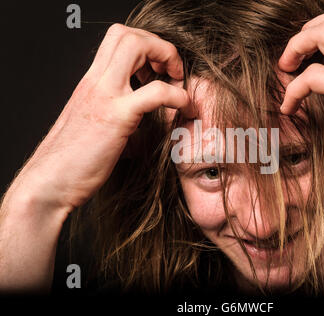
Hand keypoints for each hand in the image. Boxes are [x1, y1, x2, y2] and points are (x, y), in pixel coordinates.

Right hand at [9, 24, 192, 210]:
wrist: (50, 183)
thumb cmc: (74, 160)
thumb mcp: (97, 125)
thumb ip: (122, 114)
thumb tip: (153, 120)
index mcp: (92, 82)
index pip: (118, 39)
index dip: (146, 46)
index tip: (160, 69)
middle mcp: (96, 82)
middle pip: (127, 34)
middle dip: (158, 45)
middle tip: (172, 71)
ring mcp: (105, 97)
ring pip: (135, 46)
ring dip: (165, 58)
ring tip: (178, 83)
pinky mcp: (116, 118)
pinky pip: (155, 92)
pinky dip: (177, 95)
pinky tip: (184, 107)